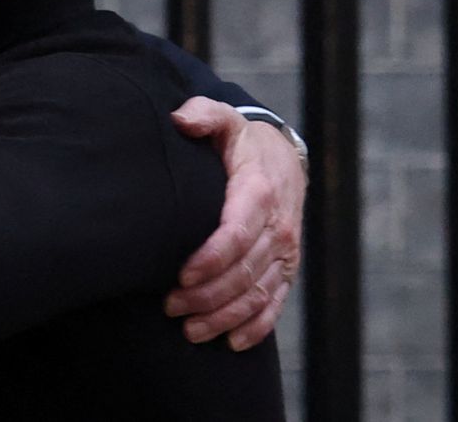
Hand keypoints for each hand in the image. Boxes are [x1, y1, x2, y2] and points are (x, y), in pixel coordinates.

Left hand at [164, 96, 304, 350]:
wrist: (282, 157)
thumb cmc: (241, 142)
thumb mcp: (225, 119)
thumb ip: (204, 114)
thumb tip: (181, 118)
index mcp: (258, 192)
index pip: (237, 233)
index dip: (211, 258)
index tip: (181, 275)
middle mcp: (277, 227)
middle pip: (244, 271)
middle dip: (207, 295)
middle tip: (170, 308)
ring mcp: (285, 251)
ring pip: (258, 293)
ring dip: (225, 316)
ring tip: (190, 331)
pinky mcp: (287, 268)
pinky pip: (276, 302)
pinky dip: (256, 326)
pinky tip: (231, 342)